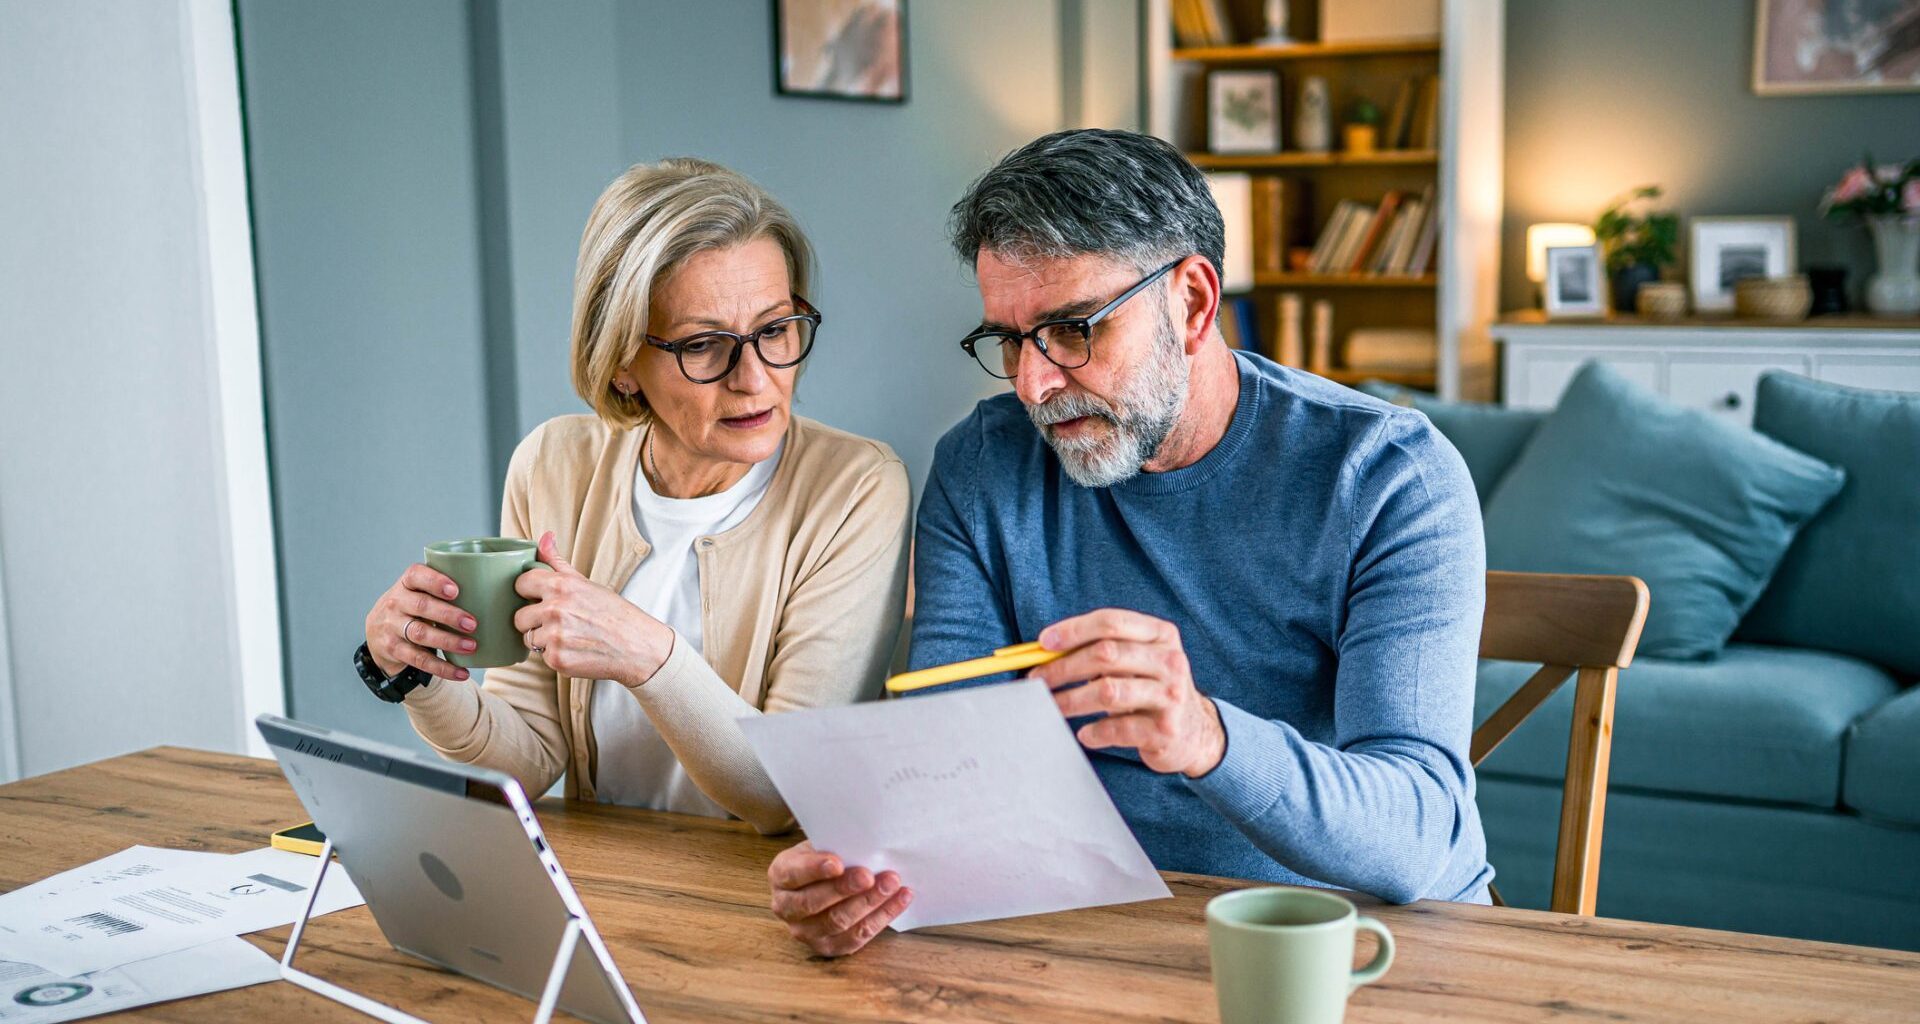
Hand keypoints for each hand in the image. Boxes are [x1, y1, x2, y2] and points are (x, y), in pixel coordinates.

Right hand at [364, 564, 476, 682]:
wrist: (378, 630)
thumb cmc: (413, 605)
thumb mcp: (420, 591)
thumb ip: (445, 588)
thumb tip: (495, 590)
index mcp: (406, 583)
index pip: (415, 575)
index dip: (435, 581)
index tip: (456, 590)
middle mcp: (395, 602)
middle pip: (421, 606)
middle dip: (448, 615)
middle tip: (473, 624)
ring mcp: (391, 626)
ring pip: (420, 634)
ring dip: (448, 641)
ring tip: (471, 646)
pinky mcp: (393, 649)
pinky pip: (418, 660)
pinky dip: (442, 668)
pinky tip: (462, 672)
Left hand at [511, 532, 672, 684]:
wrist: (637, 647)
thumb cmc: (614, 614)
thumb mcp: (587, 583)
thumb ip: (558, 562)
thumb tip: (544, 537)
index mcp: (561, 586)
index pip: (521, 583)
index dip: (527, 592)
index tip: (537, 598)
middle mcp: (555, 609)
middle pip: (519, 617)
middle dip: (533, 621)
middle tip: (557, 623)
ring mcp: (554, 635)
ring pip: (529, 638)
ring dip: (543, 640)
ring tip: (568, 637)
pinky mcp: (556, 658)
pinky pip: (541, 656)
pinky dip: (555, 655)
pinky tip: (574, 650)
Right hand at [768, 840, 912, 956]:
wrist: (823, 880)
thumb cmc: (825, 857)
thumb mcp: (820, 844)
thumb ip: (834, 845)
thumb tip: (864, 844)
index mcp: (780, 876)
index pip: (793, 874)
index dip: (814, 870)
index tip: (837, 863)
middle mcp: (786, 908)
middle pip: (815, 903)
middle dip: (845, 888)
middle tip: (870, 875)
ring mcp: (806, 932)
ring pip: (838, 921)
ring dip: (869, 902)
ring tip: (892, 883)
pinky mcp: (829, 947)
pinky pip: (858, 936)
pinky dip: (883, 917)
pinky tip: (901, 898)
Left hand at [1028, 608, 1225, 777]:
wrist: (1195, 733)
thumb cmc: (1151, 689)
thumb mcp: (1138, 661)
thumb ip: (1102, 650)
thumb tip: (1046, 650)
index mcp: (1161, 635)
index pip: (1111, 622)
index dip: (1073, 630)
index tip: (1044, 643)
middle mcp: (1170, 661)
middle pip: (1106, 654)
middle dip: (1064, 667)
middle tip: (1038, 680)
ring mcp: (1170, 696)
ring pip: (1108, 691)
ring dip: (1071, 700)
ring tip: (1053, 706)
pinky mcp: (1165, 730)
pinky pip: (1118, 729)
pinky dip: (1095, 732)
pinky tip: (1085, 734)